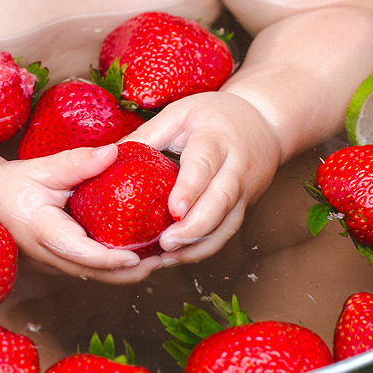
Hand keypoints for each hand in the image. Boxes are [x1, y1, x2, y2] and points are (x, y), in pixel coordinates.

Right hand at [0, 144, 166, 282]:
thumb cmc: (9, 184)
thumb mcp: (40, 168)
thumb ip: (77, 163)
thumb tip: (115, 152)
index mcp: (43, 230)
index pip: (80, 252)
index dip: (110, 259)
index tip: (138, 256)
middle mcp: (48, 254)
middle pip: (95, 273)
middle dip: (131, 272)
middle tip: (166, 260)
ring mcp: (53, 263)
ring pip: (95, 276)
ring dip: (128, 273)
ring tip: (162, 258)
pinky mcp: (59, 263)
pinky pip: (90, 270)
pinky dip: (115, 267)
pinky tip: (140, 253)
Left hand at [126, 90, 284, 262]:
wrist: (264, 122)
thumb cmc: (213, 115)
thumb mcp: (179, 113)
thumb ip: (148, 134)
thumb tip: (107, 154)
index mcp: (216, 140)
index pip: (204, 167)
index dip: (190, 190)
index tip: (173, 210)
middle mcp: (236, 168)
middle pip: (221, 202)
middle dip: (195, 227)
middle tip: (166, 244)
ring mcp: (245, 191)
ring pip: (227, 224)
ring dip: (199, 245)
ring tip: (168, 258)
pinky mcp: (245, 206)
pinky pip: (227, 231)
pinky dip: (205, 247)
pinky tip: (179, 257)